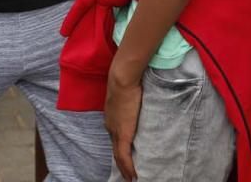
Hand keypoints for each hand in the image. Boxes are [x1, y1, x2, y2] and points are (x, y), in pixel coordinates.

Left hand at [105, 60, 143, 180]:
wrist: (123, 78)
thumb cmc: (128, 80)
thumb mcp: (129, 92)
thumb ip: (133, 99)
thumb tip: (140, 98)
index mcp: (111, 117)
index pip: (115, 137)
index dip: (120, 148)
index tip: (125, 156)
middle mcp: (110, 126)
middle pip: (115, 149)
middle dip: (121, 162)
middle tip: (127, 173)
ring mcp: (115, 131)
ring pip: (118, 155)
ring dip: (125, 168)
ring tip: (131, 178)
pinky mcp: (123, 133)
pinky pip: (124, 156)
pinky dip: (128, 167)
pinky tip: (133, 176)